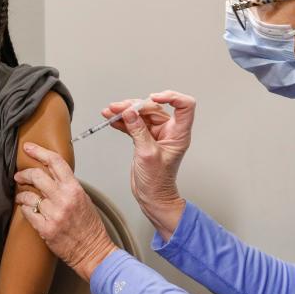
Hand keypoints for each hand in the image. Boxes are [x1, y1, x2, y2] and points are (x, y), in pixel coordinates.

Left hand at [14, 143, 117, 281]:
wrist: (93, 251)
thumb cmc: (89, 228)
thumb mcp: (83, 199)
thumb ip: (68, 186)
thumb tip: (51, 175)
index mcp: (75, 189)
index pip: (56, 162)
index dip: (40, 151)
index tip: (29, 148)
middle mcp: (64, 199)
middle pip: (37, 175)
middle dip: (24, 173)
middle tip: (19, 175)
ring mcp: (54, 214)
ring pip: (28, 194)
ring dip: (22, 194)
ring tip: (22, 196)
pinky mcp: (45, 228)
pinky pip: (27, 212)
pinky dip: (24, 208)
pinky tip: (25, 208)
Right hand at [107, 91, 191, 238]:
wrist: (151, 197)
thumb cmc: (157, 181)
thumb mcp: (147, 154)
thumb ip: (138, 131)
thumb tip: (130, 112)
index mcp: (178, 134)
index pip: (184, 106)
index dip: (171, 97)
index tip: (153, 97)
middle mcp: (169, 131)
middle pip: (155, 108)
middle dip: (135, 105)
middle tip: (119, 108)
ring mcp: (156, 134)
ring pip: (142, 115)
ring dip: (125, 112)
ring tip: (110, 111)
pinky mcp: (145, 139)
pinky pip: (134, 125)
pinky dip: (123, 121)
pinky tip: (111, 120)